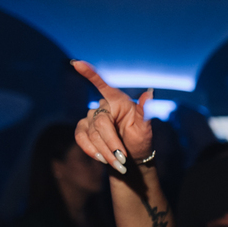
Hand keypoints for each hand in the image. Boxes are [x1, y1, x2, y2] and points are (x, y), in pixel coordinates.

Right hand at [70, 61, 154, 175]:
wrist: (131, 159)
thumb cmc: (140, 141)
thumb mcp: (145, 128)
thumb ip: (144, 111)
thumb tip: (151, 91)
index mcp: (118, 101)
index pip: (103, 85)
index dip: (90, 74)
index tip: (76, 63)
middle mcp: (103, 106)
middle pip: (100, 123)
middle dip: (111, 143)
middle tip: (122, 159)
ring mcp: (91, 118)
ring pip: (90, 133)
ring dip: (104, 151)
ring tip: (118, 163)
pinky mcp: (83, 129)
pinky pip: (80, 137)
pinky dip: (91, 149)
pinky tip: (101, 158)